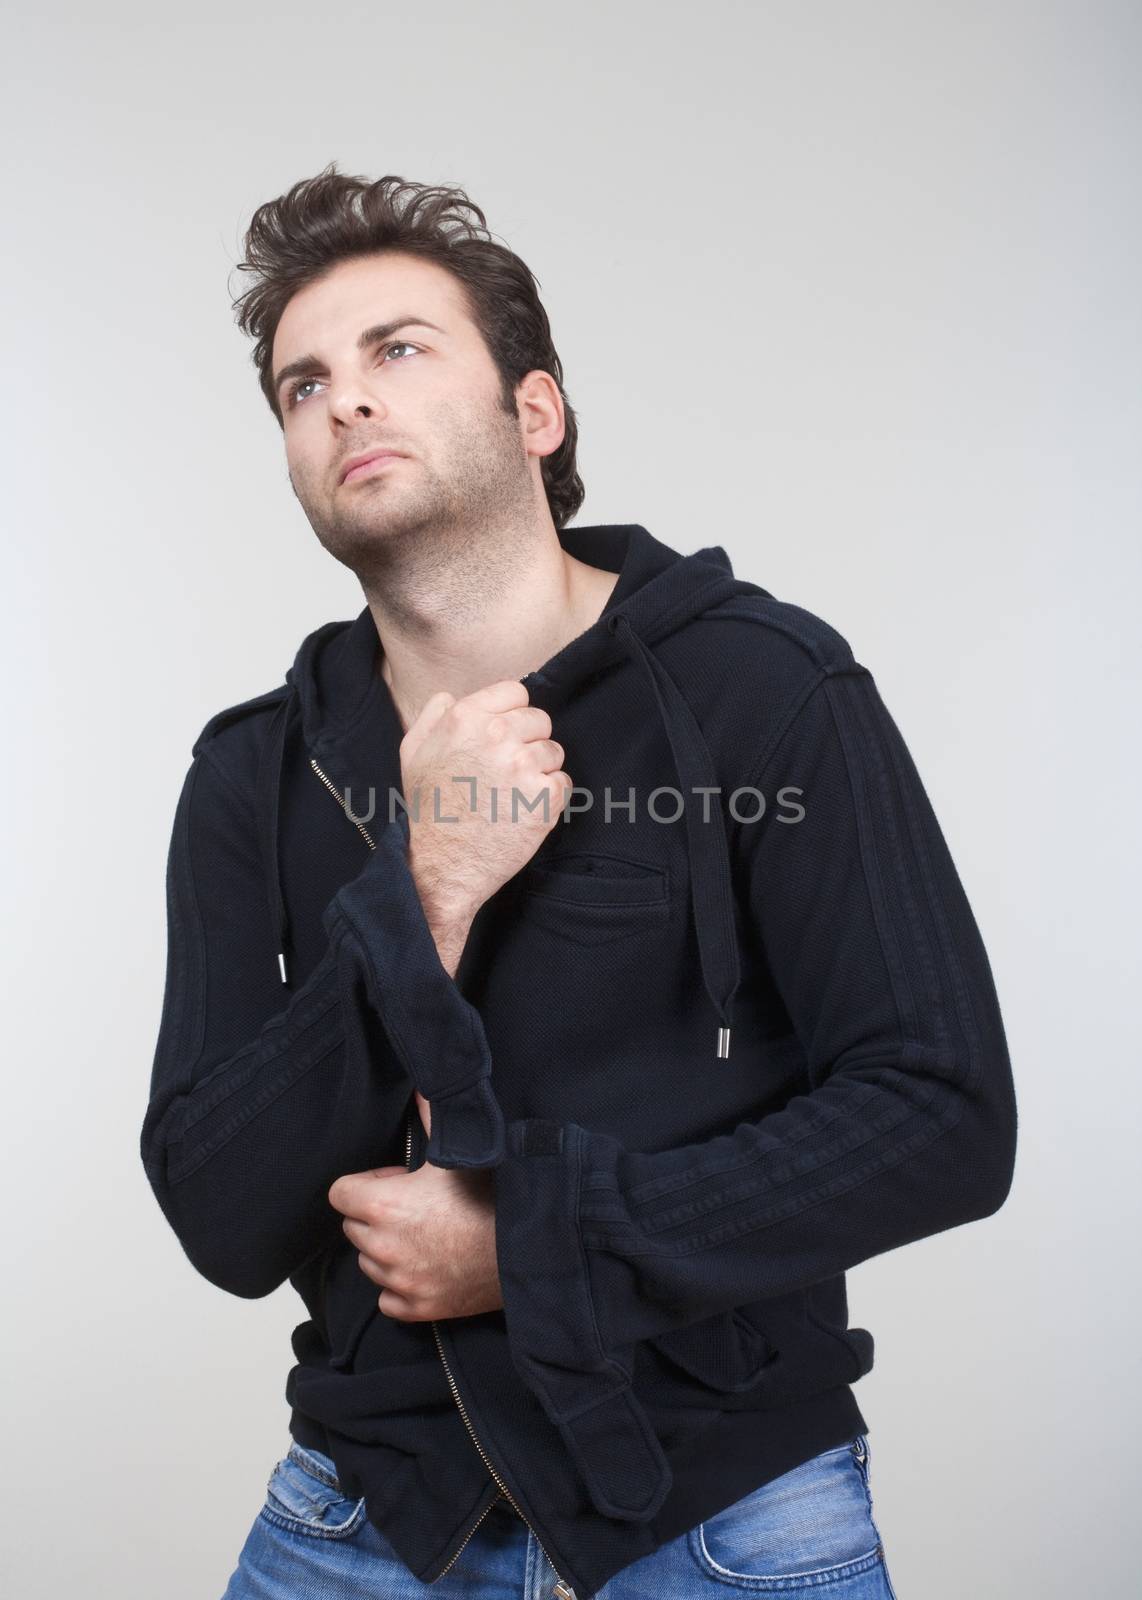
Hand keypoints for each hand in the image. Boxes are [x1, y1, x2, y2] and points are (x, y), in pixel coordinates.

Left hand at [327, 1092, 502, 1321]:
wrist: (531, 1247)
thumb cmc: (493, 1195)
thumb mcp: (460, 1150)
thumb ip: (433, 1114)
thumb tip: (423, 1082)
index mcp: (384, 1205)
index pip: (340, 1193)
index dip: (367, 1183)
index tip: (397, 1181)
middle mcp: (383, 1247)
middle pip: (353, 1227)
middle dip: (376, 1215)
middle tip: (415, 1205)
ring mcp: (400, 1282)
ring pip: (369, 1263)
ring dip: (386, 1249)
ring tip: (425, 1234)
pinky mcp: (418, 1309)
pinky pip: (387, 1299)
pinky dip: (400, 1285)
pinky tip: (427, 1265)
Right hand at [400, 679, 572, 924]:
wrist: (443, 867)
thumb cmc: (428, 811)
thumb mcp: (413, 752)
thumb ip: (434, 715)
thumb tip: (453, 697)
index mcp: (466, 718)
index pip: (515, 692)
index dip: (512, 714)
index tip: (504, 738)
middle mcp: (497, 734)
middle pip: (539, 719)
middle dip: (528, 742)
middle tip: (505, 773)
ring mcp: (523, 765)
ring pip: (553, 751)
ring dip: (539, 771)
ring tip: (511, 795)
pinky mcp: (545, 796)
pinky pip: (563, 782)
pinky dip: (549, 798)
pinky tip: (523, 811)